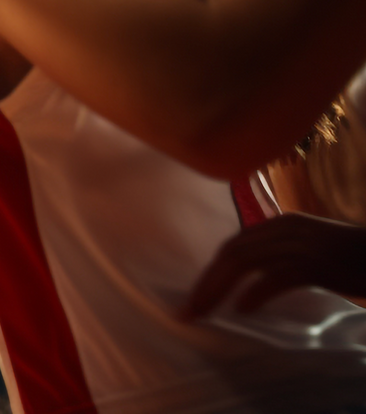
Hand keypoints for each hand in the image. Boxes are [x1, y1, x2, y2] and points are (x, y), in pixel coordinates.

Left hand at [185, 212, 365, 316]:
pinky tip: (242, 309)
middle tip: (188, 311)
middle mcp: (284, 229)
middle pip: (232, 254)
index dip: (211, 272)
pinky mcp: (316, 263)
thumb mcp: (310, 250)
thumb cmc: (352, 258)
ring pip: (245, 263)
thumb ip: (279, 255)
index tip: (194, 296)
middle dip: (206, 283)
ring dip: (218, 289)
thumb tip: (247, 279)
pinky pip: (277, 277)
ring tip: (203, 312)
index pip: (233, 246)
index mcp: (280, 224)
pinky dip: (256, 292)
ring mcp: (300, 244)